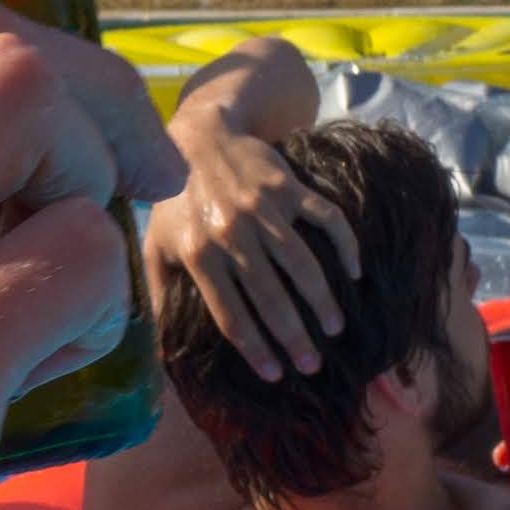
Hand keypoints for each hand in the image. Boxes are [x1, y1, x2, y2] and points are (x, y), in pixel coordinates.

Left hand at [147, 118, 359, 376]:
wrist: (199, 134)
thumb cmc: (173, 199)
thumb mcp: (154, 246)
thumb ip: (158, 296)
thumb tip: (163, 349)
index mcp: (199, 254)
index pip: (230, 314)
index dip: (254, 349)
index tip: (274, 375)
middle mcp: (233, 233)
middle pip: (270, 297)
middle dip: (294, 337)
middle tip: (312, 366)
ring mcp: (264, 209)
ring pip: (303, 264)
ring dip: (323, 301)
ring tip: (335, 329)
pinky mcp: (289, 187)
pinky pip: (327, 219)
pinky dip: (345, 246)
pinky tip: (354, 272)